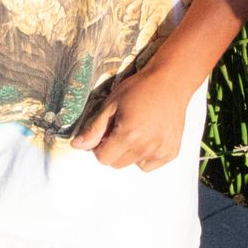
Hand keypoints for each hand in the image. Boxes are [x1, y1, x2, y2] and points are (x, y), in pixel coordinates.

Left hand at [70, 68, 188, 171]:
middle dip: (113, 150)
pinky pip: (149, 164)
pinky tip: (148, 136)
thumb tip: (76, 145)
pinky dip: (145, 155)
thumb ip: (94, 128)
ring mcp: (160, 151)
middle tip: (119, 129)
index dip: (99, 146)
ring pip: (132, 164)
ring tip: (136, 130)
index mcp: (128, 135)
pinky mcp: (171, 152)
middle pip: (117, 164)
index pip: (103, 158)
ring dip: (129, 153)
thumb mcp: (111, 104)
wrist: (170, 82)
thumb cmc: (140, 88)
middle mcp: (146, 147)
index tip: (105, 132)